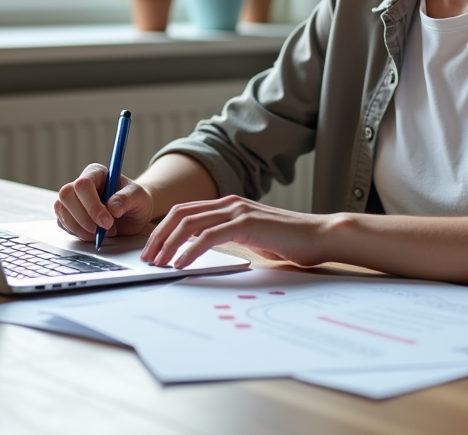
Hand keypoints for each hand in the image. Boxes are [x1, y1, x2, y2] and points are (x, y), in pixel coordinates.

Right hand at [54, 163, 153, 241]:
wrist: (133, 214)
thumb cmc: (135, 201)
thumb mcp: (138, 197)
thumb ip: (126, 199)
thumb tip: (112, 208)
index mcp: (96, 173)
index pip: (83, 184)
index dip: (92, 205)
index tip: (107, 221)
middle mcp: (80, 184)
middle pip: (67, 196)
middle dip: (85, 218)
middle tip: (105, 229)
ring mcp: (72, 200)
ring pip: (62, 211)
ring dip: (82, 228)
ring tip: (103, 233)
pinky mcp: (68, 215)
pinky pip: (63, 224)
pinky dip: (78, 233)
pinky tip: (94, 235)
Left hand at [140, 195, 333, 268]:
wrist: (319, 236)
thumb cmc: (290, 242)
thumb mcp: (253, 239)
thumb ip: (230, 239)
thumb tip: (204, 254)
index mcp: (229, 205)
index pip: (185, 212)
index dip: (163, 229)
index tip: (152, 249)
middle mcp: (230, 203)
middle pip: (180, 214)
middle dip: (158, 236)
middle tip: (147, 258)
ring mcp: (238, 211)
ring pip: (190, 223)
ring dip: (168, 244)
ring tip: (158, 263)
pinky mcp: (246, 224)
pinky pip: (208, 236)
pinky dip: (189, 250)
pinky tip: (181, 264)